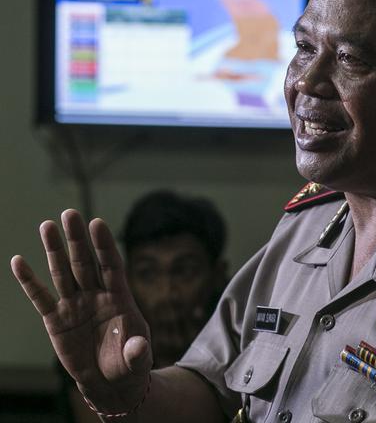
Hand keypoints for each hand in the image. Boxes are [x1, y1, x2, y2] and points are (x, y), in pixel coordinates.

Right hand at [11, 209, 151, 413]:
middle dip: (77, 239)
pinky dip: (29, 281)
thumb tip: (139, 347)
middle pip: (85, 262)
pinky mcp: (56, 320)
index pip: (111, 265)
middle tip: (69, 213)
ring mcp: (75, 305)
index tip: (97, 223)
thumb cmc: (128, 363)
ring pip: (63, 272)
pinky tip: (18, 261)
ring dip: (54, 250)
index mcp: (119, 297)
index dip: (105, 245)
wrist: (109, 381)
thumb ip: (137, 351)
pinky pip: (41, 297)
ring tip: (47, 225)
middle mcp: (96, 295)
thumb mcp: (137, 359)